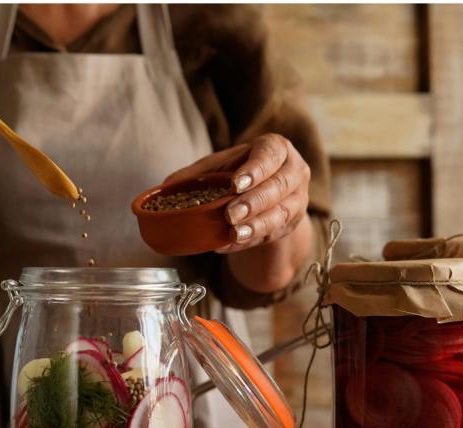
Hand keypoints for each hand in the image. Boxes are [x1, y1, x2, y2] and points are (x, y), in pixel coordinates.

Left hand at [165, 133, 310, 252]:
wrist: (263, 194)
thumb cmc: (238, 173)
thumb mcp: (218, 168)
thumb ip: (195, 175)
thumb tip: (165, 187)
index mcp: (276, 148)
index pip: (270, 154)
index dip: (256, 169)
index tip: (236, 183)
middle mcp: (294, 171)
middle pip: (279, 186)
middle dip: (254, 202)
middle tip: (230, 214)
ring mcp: (297, 199)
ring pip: (281, 213)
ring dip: (256, 226)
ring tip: (234, 233)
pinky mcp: (292, 223)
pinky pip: (273, 234)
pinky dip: (249, 241)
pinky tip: (230, 244)